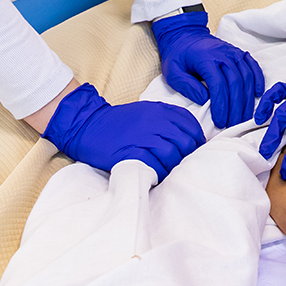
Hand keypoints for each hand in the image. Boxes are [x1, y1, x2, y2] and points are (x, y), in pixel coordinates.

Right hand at [42, 83, 203, 181]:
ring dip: (174, 166)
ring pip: (171, 154)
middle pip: (184, 141)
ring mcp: (141, 137)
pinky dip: (159, 172)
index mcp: (159, 110)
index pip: (189, 124)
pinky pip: (153, 165)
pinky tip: (158, 175)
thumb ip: (167, 119)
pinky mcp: (129, 152)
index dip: (197, 138)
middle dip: (189, 155)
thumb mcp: (146, 111)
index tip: (197, 149)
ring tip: (171, 171)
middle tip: (185, 164)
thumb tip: (189, 136)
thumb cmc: (119, 121)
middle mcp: (154, 122)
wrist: (87, 125)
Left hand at [149, 10, 264, 129]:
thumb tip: (204, 100)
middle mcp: (223, 55)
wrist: (185, 34)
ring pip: (246, 77)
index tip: (220, 122)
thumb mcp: (173, 72)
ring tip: (244, 117)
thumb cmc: (178, 55)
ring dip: (247, 99)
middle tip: (233, 125)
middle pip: (235, 83)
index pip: (218, 85)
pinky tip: (257, 94)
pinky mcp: (238, 53)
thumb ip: (187, 86)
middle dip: (236, 107)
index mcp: (205, 59)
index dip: (221, 105)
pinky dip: (257, 80)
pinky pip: (252, 66)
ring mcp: (233, 52)